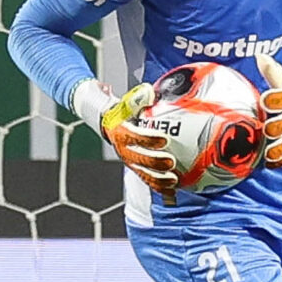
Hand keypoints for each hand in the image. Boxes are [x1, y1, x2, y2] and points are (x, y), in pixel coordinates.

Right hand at [101, 83, 177, 201]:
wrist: (108, 123)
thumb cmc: (123, 111)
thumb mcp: (127, 102)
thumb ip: (138, 98)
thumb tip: (149, 91)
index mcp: (121, 132)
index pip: (134, 136)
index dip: (148, 139)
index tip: (163, 139)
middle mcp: (124, 149)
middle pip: (139, 159)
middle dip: (155, 162)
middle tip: (171, 162)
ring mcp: (129, 160)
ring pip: (142, 173)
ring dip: (158, 179)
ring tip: (174, 180)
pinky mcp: (135, 167)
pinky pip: (146, 180)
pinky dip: (158, 186)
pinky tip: (172, 190)